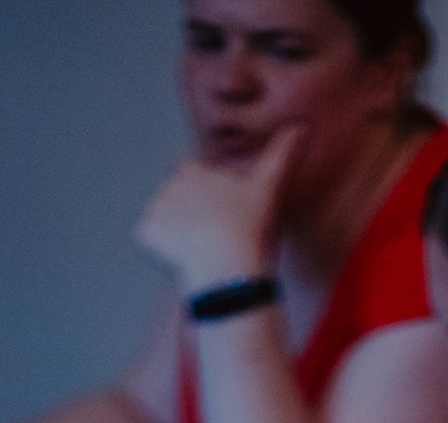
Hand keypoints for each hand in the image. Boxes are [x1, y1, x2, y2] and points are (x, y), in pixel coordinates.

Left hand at [136, 127, 302, 290]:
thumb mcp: (268, 189)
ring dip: (172, 229)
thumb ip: (281, 155)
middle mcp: (171, 185)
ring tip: (197, 248)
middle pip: (173, 196)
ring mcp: (157, 208)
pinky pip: (146, 237)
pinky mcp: (146, 232)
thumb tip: (301, 126)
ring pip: (160, 215)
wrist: (228, 270)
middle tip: (208, 236)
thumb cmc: (250, 231)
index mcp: (196, 173)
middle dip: (185, 211)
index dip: (202, 192)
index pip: (189, 173)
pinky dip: (159, 248)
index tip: (216, 213)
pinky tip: (181, 257)